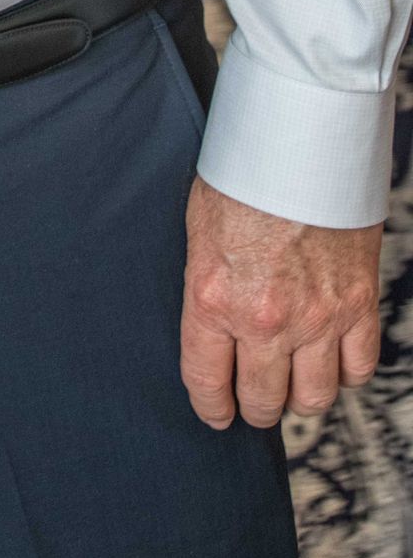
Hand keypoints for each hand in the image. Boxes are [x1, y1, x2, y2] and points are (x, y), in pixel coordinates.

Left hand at [181, 176, 381, 429]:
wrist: (300, 143)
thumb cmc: (244, 178)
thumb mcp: (199, 233)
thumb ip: (208, 289)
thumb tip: (212, 330)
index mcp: (215, 299)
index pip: (207, 381)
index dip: (210, 406)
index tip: (216, 413)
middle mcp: (266, 319)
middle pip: (263, 400)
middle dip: (253, 407)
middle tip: (253, 400)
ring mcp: (317, 317)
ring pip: (313, 397)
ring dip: (299, 397)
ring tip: (291, 384)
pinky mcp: (358, 305)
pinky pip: (358, 368)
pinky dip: (345, 372)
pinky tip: (331, 360)